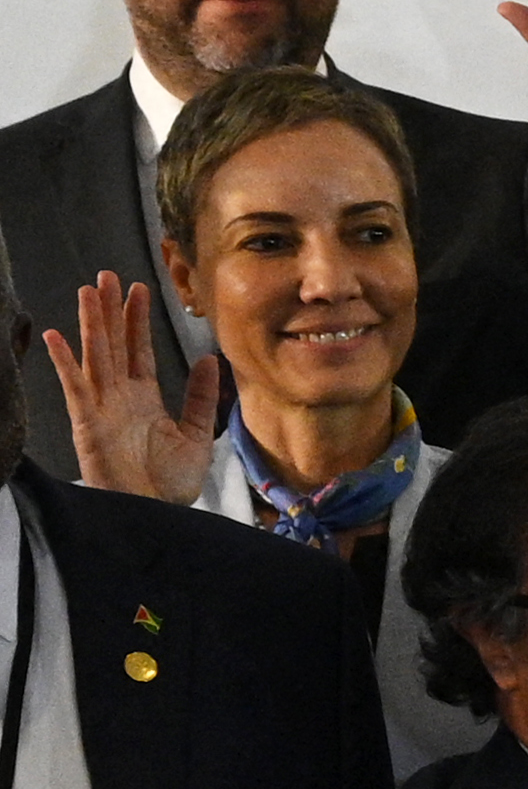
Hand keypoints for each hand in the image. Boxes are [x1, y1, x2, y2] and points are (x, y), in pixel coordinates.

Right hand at [36, 273, 222, 498]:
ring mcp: (101, 408)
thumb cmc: (170, 482)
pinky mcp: (87, 423)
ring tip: (88, 292)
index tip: (138, 290)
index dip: (137, 320)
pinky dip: (66, 362)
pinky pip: (75, 387)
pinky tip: (57, 336)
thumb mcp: (196, 434)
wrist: (155, 513)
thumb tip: (209, 360)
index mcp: (144, 398)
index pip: (139, 350)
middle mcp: (120, 397)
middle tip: (107, 276)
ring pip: (95, 356)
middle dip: (110, 310)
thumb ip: (200, 396)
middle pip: (114, 344)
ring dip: (90, 324)